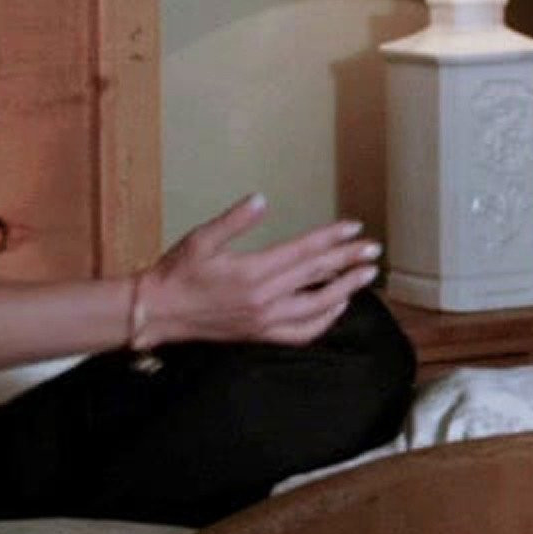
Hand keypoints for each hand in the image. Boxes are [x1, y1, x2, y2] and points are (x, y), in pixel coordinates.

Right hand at [134, 194, 381, 348]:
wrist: (158, 313)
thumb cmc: (177, 272)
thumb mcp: (201, 239)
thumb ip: (234, 220)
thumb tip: (261, 199)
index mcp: (252, 272)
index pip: (303, 252)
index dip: (331, 239)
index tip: (355, 229)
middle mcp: (264, 299)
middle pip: (316, 277)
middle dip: (348, 261)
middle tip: (374, 250)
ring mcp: (264, 320)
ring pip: (316, 307)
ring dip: (345, 290)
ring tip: (365, 277)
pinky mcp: (261, 334)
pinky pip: (301, 333)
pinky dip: (323, 321)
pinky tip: (336, 308)